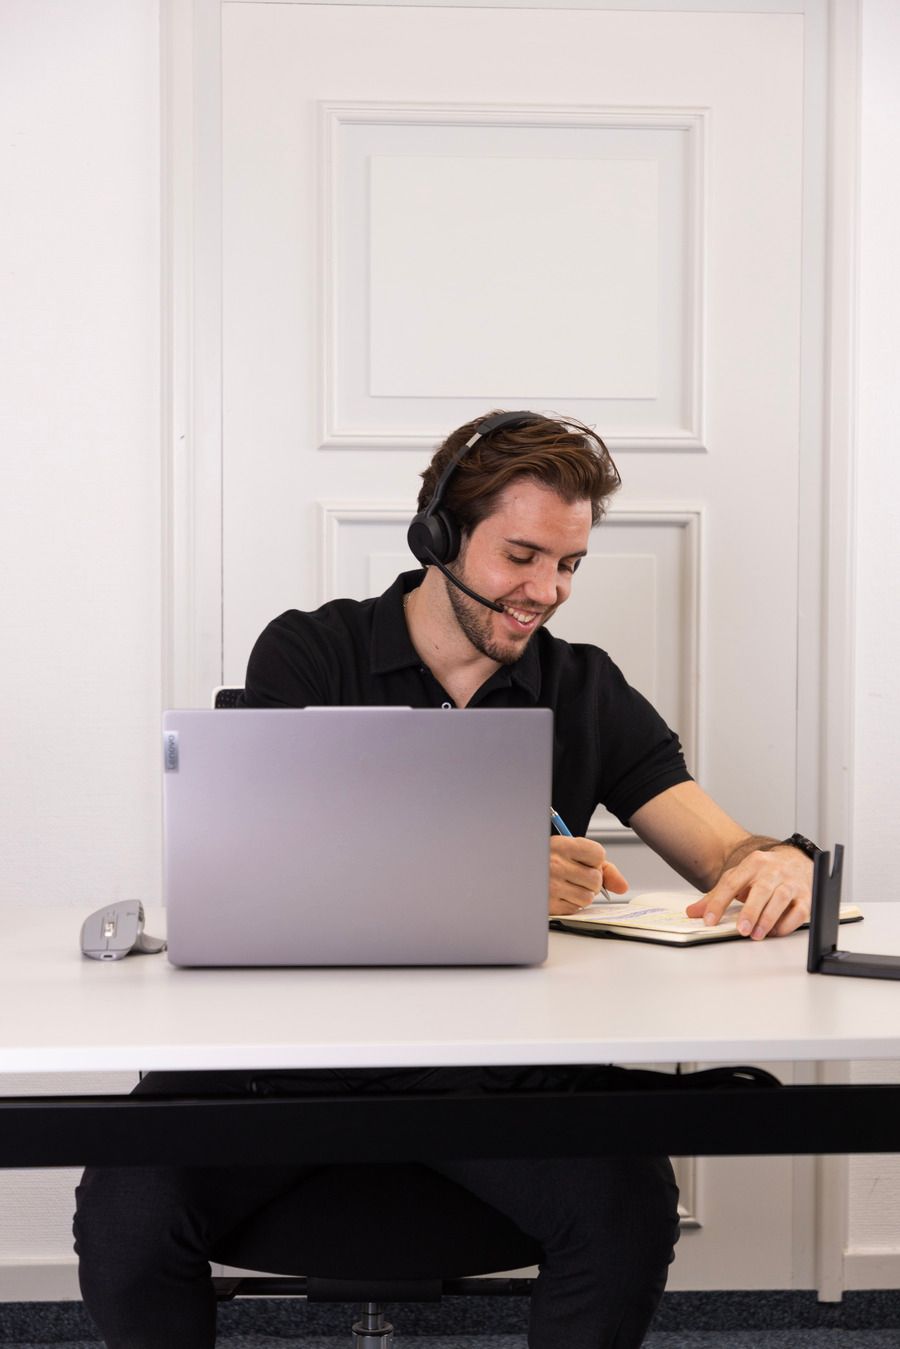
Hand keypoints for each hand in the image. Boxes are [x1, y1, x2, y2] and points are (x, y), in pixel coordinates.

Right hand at [549, 836, 627, 915]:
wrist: (516, 871)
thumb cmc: (548, 860)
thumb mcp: (571, 853)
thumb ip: (602, 866)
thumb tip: (622, 887)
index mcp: (561, 845)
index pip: (598, 854)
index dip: (595, 860)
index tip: (583, 859)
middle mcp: (555, 864)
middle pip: (596, 879)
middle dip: (591, 879)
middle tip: (575, 874)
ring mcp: (551, 886)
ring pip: (588, 897)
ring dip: (582, 894)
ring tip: (567, 885)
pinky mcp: (549, 905)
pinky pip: (575, 909)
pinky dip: (572, 903)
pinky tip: (560, 894)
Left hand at [685, 847, 812, 938]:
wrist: (796, 861)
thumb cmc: (763, 873)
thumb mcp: (738, 877)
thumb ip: (716, 895)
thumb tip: (693, 912)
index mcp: (752, 864)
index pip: (731, 883)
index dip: (718, 902)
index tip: (709, 920)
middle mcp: (772, 871)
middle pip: (761, 890)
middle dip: (750, 911)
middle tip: (741, 930)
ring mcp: (791, 882)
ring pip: (781, 899)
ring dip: (768, 919)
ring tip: (756, 934)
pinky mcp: (806, 896)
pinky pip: (799, 911)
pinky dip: (787, 924)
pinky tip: (775, 932)